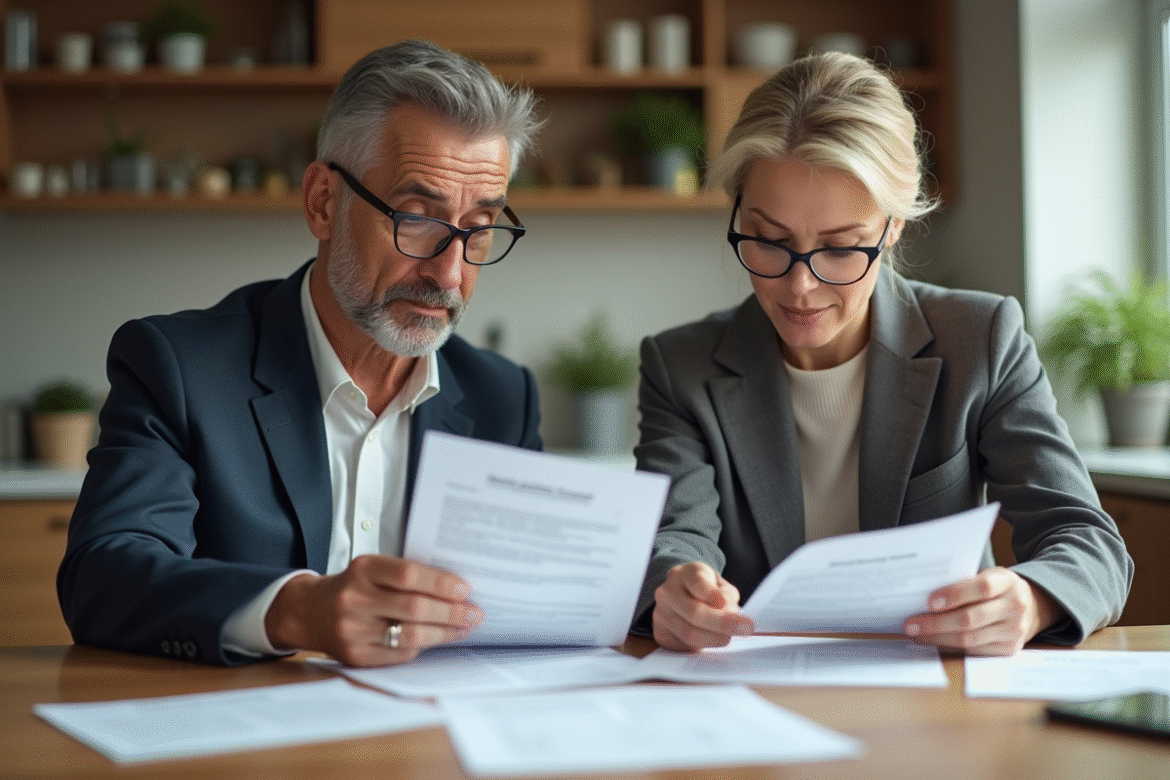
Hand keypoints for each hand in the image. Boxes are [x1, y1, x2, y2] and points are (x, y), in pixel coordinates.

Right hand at [264, 555, 482, 666]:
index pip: (408, 575)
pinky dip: (422, 646)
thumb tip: (455, 590)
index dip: (440, 584)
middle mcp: (354, 599)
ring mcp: (352, 630)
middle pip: (414, 608)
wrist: (309, 610)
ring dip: (444, 633)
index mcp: (362, 569)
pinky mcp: (355, 655)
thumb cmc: (353, 586)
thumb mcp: (373, 569)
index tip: (464, 590)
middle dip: (451, 613)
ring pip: (410, 635)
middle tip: (474, 614)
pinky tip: (436, 639)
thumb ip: (405, 576)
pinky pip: (399, 653)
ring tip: (463, 628)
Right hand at [652, 562, 754, 651]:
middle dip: (722, 624)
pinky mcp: (661, 633)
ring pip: (689, 634)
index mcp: (683, 574)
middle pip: (694, 612)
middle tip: (745, 629)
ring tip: (729, 636)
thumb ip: (726, 595)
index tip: (734, 608)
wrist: (680, 594)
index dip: (717, 597)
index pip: (698, 584)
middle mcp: (667, 593)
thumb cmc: (703, 588)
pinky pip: (684, 646)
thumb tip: (731, 615)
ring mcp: (660, 614)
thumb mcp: (718, 582)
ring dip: (715, 638)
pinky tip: (713, 639)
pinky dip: (703, 645)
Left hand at [903, 566, 1061, 655]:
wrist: (1031, 606)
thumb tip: (923, 594)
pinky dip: (950, 646)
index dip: (955, 594)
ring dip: (938, 638)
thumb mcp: (988, 576)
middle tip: (911, 624)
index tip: (930, 601)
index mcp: (1007, 582)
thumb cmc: (997, 588)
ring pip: (970, 639)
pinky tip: (933, 641)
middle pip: (971, 618)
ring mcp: (1013, 631)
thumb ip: (964, 582)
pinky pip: (974, 651)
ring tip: (916, 634)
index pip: (982, 588)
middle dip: (936, 623)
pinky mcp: (1009, 649)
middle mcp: (1015, 607)